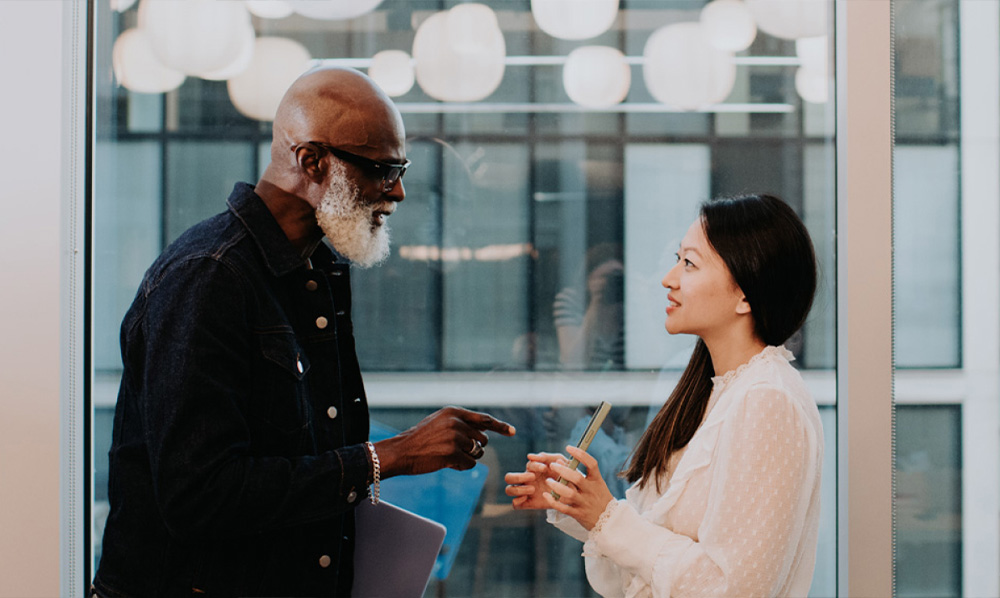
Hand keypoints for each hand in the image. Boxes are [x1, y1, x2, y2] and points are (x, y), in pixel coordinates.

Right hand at [374, 406, 514, 476]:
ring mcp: (454, 437)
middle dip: (474, 448)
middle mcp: (456, 422)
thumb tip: (484, 435)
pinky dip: (462, 466)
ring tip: (449, 456)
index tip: (512, 432)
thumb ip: (461, 424)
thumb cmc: (420, 439)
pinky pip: (470, 464)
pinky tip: (448, 463)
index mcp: (454, 412)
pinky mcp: (452, 453)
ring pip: (477, 453)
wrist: (401, 451)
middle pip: (482, 439)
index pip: (484, 419)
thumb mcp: (440, 422)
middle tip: (456, 450)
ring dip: (468, 458)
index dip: (500, 426)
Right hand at [504, 452, 568, 509]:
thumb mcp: (561, 462)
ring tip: (533, 489)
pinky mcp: (529, 503)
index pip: (528, 465)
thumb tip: (530, 456)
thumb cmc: (566, 475)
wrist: (574, 494)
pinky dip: (518, 502)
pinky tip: (528, 498)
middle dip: (519, 476)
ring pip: (509, 490)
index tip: (545, 468)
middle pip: (509, 477)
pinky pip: (515, 504)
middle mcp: (527, 481)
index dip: (534, 465)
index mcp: (535, 470)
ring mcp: (527, 492)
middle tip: (533, 478)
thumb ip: (547, 457)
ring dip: (519, 489)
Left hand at [541, 446, 614, 529]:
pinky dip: (554, 501)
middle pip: (577, 478)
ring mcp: (585, 503)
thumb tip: (562, 461)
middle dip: (563, 470)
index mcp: (597, 481)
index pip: (591, 464)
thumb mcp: (597, 485)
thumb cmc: (599, 498)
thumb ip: (581, 474)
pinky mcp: (578, 514)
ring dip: (557, 486)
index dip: (580, 454)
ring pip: (569, 494)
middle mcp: (591, 491)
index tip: (568, 448)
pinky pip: (563, 508)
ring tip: (548, 480)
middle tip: (552, 465)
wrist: (610, 521)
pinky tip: (546, 495)